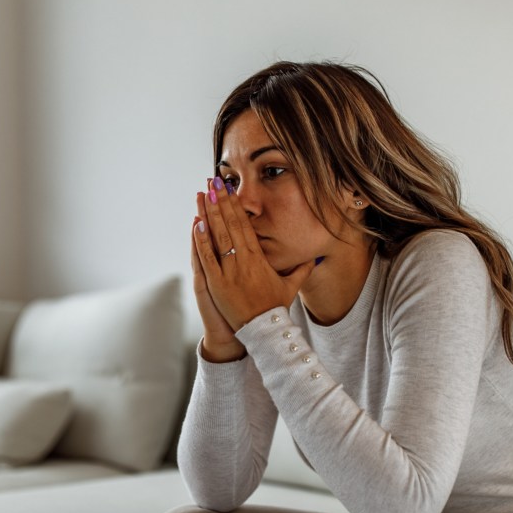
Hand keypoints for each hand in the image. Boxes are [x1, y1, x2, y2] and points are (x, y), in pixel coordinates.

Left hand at [191, 177, 314, 344]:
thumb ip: (301, 269)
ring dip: (208, 214)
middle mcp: (243, 261)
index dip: (236, 205)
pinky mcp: (216, 284)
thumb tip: (314, 257)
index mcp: (258, 258)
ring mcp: (228, 272)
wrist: (264, 331)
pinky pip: (207, 258)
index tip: (229, 189)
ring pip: (217, 237)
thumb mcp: (291, 286)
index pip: (245, 225)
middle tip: (213, 181)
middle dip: (221, 201)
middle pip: (230, 225)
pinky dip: (201, 241)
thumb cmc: (276, 309)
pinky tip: (197, 223)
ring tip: (202, 194)